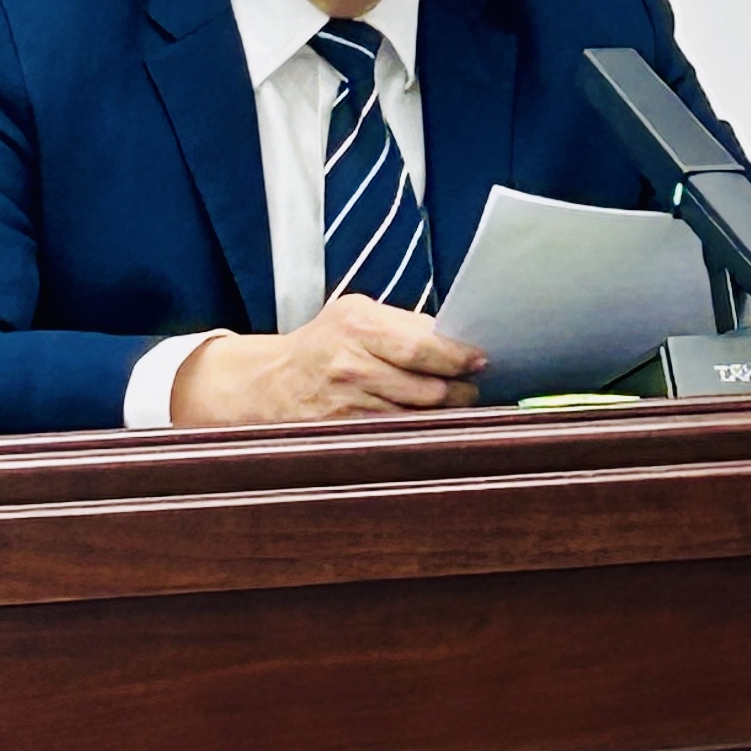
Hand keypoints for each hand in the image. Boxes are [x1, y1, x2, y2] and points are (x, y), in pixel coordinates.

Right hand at [170, 295, 488, 425]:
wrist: (270, 383)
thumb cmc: (322, 343)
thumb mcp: (355, 314)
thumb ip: (403, 324)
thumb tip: (454, 337)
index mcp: (357, 325)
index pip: (421, 347)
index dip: (457, 358)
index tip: (480, 360)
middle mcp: (351, 365)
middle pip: (426, 388)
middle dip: (459, 390)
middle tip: (472, 386)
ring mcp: (348, 405)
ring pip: (417, 416)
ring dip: (443, 413)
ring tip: (453, 402)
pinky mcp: (346, 434)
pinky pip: (398, 435)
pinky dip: (419, 429)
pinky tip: (426, 421)